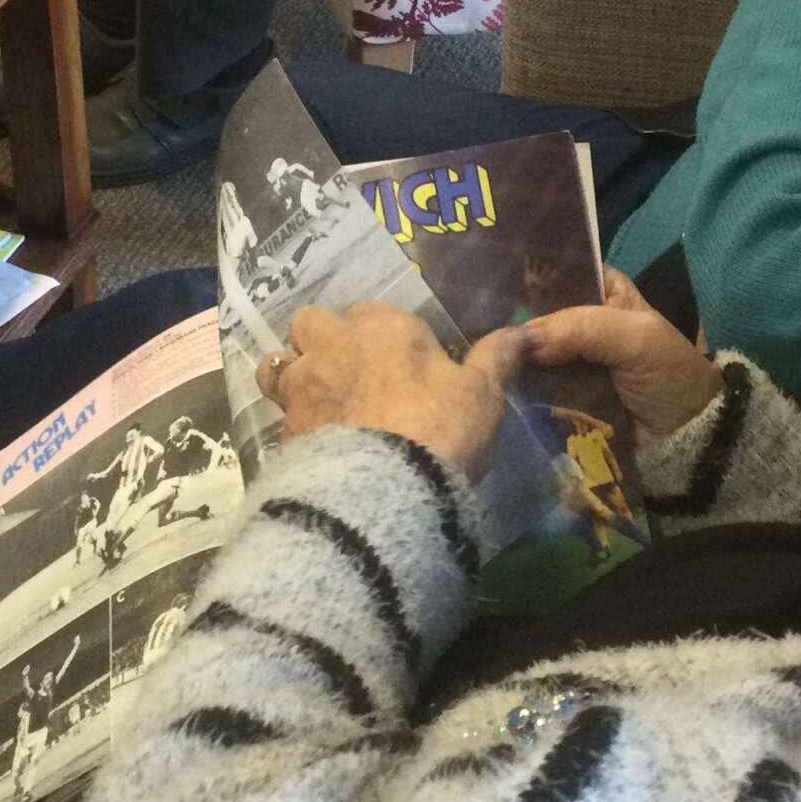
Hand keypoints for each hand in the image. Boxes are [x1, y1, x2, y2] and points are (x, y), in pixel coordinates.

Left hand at [258, 303, 517, 478]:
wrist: (382, 490)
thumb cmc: (439, 429)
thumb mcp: (480, 395)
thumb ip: (495, 360)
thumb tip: (523, 332)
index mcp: (382, 327)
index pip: (374, 311)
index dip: (386, 334)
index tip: (403, 362)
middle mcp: (333, 346)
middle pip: (311, 322)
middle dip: (323, 338)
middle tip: (349, 371)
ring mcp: (302, 387)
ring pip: (277, 362)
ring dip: (292, 373)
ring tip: (316, 398)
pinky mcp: (284, 429)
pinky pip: (279, 413)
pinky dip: (293, 421)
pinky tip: (312, 442)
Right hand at [483, 270, 723, 448]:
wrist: (685, 438)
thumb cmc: (670, 374)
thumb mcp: (635, 337)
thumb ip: (582, 328)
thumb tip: (523, 340)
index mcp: (602, 290)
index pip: (553, 275)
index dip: (522, 282)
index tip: (485, 290)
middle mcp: (579, 320)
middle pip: (532, 317)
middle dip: (509, 327)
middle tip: (474, 334)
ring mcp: (567, 360)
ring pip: (527, 354)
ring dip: (506, 361)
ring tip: (473, 365)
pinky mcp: (560, 395)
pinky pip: (531, 387)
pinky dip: (517, 390)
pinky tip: (488, 389)